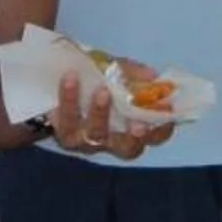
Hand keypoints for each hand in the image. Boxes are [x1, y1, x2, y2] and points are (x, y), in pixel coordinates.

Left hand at [48, 68, 173, 160]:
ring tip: (102, 90)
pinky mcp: (64, 134)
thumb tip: (152, 75)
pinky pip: (67, 120)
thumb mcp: (115, 71)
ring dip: (101, 113)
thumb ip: (132, 73)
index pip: (154, 137)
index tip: (168, 110)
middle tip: (139, 124)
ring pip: (96, 135)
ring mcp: (87, 141)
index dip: (163, 128)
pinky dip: (70, 98)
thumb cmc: (93, 80)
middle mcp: (111, 141)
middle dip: (135, 138)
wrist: (53, 81)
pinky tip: (71, 78)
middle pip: (129, 149)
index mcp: (131, 128)